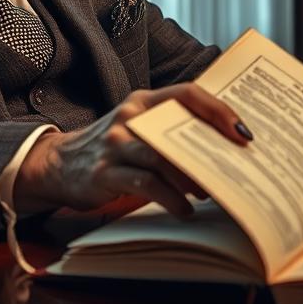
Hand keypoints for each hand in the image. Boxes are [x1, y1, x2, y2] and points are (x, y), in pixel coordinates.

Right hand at [13, 83, 248, 219]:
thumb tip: (223, 149)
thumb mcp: (137, 128)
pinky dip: (170, 198)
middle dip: (210, 148)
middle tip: (236, 169)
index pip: (187, 93)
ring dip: (191, 177)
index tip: (244, 131)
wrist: (58, 163)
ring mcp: (114, 144)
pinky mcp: (104, 172)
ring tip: (211, 194)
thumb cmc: (112, 149)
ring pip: (161, 157)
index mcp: (143, 101)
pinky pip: (144, 184)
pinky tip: (184, 210)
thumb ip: (170, 130)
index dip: (218, 109)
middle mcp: (129, 116)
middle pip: (177, 126)